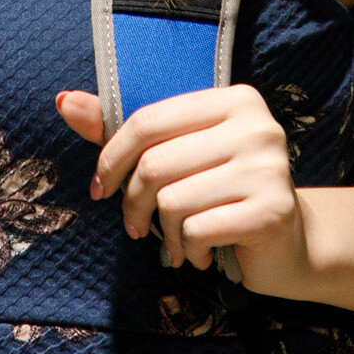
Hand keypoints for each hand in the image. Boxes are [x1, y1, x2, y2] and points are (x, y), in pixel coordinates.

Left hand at [56, 84, 309, 289]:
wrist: (291, 243)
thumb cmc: (222, 193)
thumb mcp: (178, 155)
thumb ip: (124, 130)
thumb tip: (63, 101)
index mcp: (234, 99)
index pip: (149, 121)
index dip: (112, 157)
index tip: (100, 189)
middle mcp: (257, 126)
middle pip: (156, 164)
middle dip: (134, 203)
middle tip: (136, 226)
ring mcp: (269, 167)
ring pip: (172, 201)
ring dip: (162, 232)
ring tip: (175, 241)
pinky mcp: (272, 210)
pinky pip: (195, 230)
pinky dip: (187, 249)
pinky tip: (200, 253)